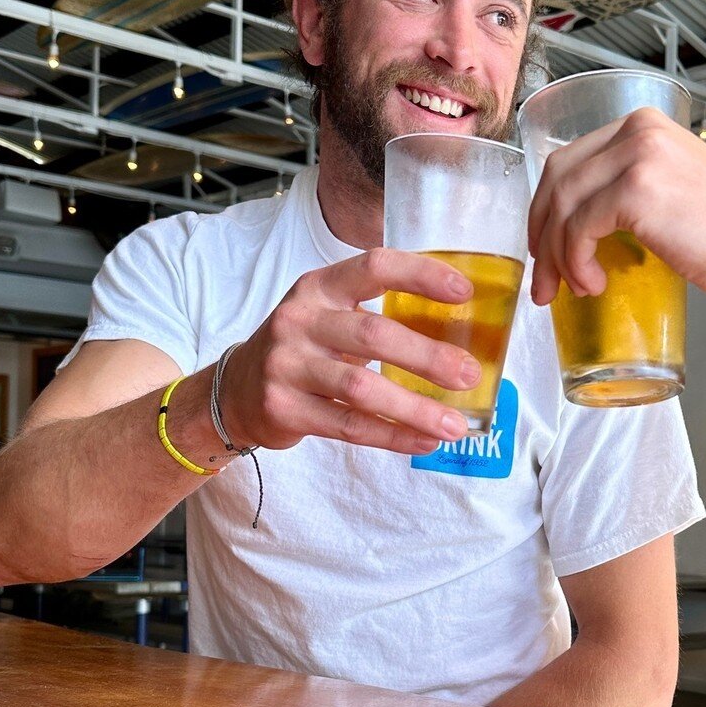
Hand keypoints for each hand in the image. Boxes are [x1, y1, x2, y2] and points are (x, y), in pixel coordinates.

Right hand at [217, 248, 481, 456]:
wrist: (235, 390)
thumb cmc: (304, 347)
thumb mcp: (329, 313)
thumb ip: (377, 315)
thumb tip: (460, 338)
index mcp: (320, 287)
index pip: (374, 266)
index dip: (420, 275)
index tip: (465, 292)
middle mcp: (300, 320)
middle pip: (373, 334)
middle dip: (428, 356)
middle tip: (470, 374)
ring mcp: (287, 365)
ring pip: (362, 388)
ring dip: (415, 408)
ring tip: (455, 425)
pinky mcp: (284, 408)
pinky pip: (348, 425)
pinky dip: (392, 435)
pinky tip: (425, 440)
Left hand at [527, 108, 705, 308]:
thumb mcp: (674, 189)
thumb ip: (631, 187)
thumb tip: (580, 224)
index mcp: (644, 125)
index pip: (571, 160)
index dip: (547, 208)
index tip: (544, 247)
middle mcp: (637, 131)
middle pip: (558, 179)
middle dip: (541, 233)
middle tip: (543, 278)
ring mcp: (637, 157)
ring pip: (563, 205)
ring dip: (556, 255)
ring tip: (571, 288)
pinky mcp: (636, 191)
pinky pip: (580, 228)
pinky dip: (575, 261)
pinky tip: (592, 283)